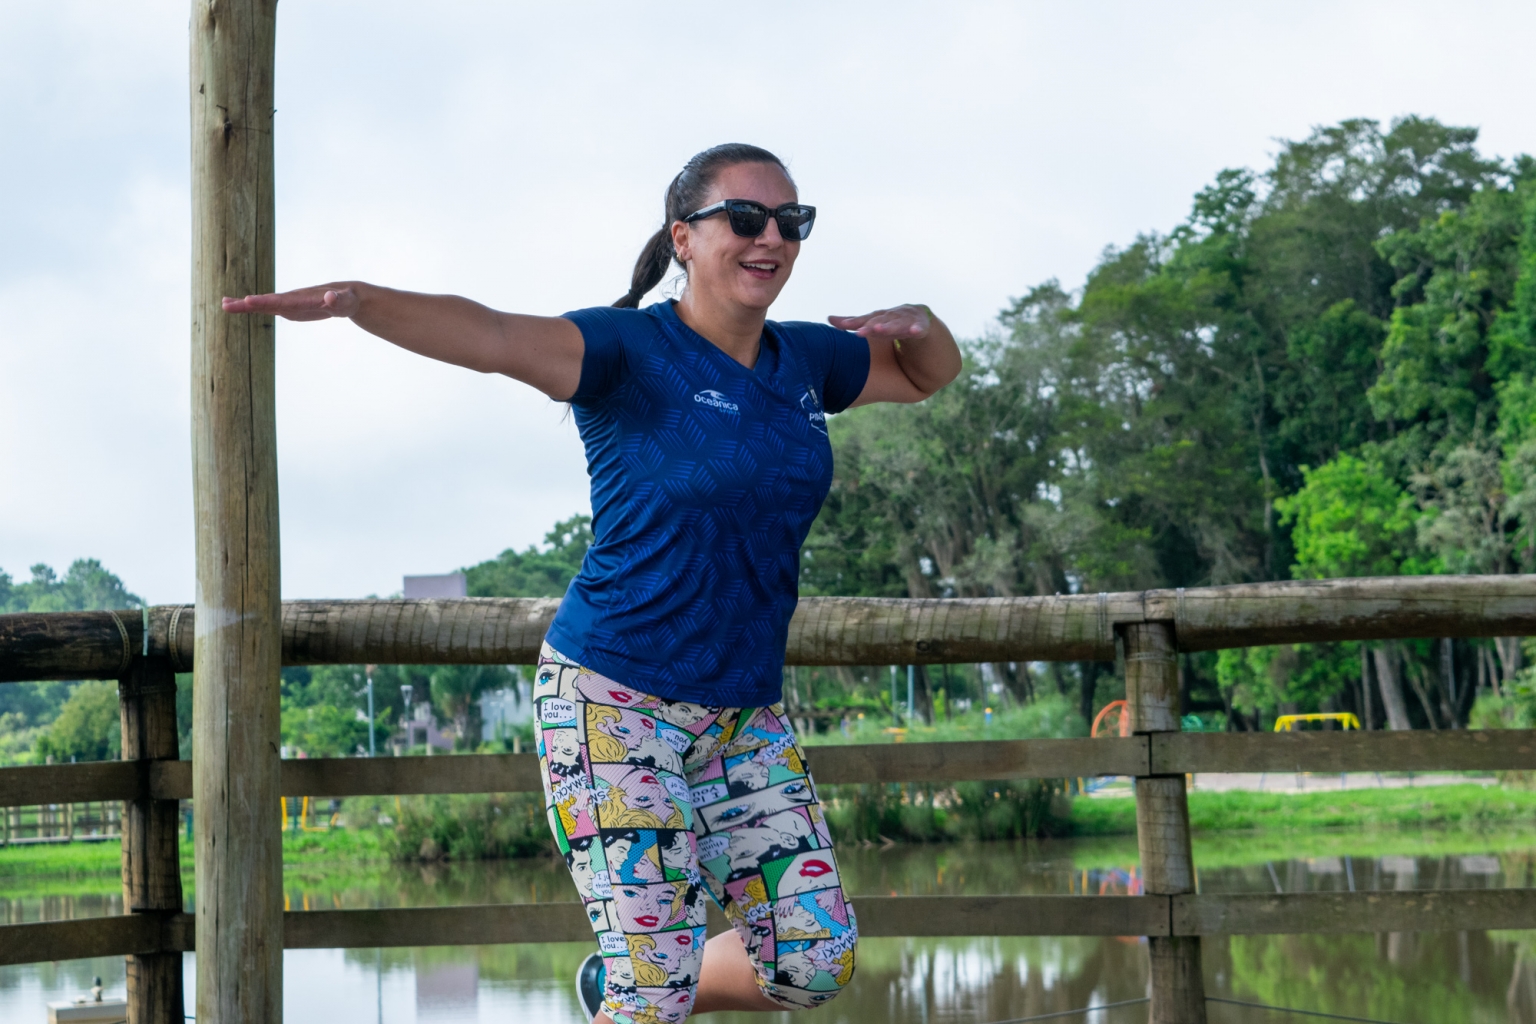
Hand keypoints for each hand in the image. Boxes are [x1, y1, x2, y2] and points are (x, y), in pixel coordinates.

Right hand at [222, 284, 360, 320]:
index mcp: (304, 298)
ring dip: (244, 305)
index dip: (265, 302)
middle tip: (226, 304)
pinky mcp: (289, 308)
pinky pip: (268, 308)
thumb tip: (331, 297)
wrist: (345, 295)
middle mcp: (293, 298)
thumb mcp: (346, 301)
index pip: (282, 301)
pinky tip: (237, 306)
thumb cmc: (347, 299)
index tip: (247, 301)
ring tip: (223, 304)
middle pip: (267, 301)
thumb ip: (339, 300)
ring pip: (264, 304)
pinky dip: (252, 307)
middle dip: (248, 304)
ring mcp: (289, 303)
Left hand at [828, 304, 930, 346]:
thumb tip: (828, 318)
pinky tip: (915, 331)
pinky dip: (917, 329)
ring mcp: (906, 320)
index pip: (864, 319)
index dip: (854, 322)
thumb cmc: (890, 321)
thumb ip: (853, 322)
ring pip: (897, 324)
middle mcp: (890, 316)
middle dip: (870, 326)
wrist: (919, 317)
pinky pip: (919, 328)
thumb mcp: (872, 322)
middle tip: (860, 332)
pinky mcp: (920, 327)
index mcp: (878, 316)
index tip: (843, 325)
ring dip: (889, 326)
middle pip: (879, 321)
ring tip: (880, 330)